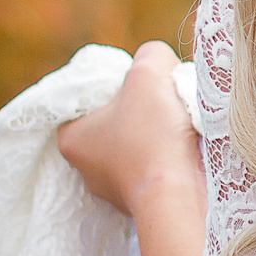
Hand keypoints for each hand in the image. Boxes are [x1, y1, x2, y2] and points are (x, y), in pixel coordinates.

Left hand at [59, 42, 203, 216]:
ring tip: (179, 125)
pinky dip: (167, 156)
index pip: (91, 97)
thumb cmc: (153, 132)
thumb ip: (150, 54)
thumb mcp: (149, 72)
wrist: (179, 194)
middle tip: (165, 100)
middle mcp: (84, 167)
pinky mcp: (139, 202)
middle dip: (141, 108)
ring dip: (157, 132)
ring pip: (136, 144)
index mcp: (71, 136)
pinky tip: (184, 149)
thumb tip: (158, 62)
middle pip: (115, 120)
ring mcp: (112, 189)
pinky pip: (152, 168)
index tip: (145, 84)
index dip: (120, 83)